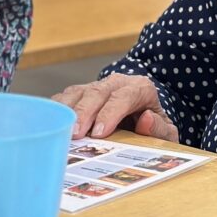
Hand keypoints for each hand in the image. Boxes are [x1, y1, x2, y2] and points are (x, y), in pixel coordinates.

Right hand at [53, 73, 178, 142]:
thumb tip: (145, 120)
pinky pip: (65, 96)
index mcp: (140, 88)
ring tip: (60, 130)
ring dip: (68, 110)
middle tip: (75, 135)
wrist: (142, 111)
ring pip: (78, 91)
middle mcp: (117, 82)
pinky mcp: (81, 92)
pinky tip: (51, 122)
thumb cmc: (153, 124)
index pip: (124, 96)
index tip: (99, 132)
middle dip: (85, 113)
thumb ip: (160, 128)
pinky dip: (57, 108)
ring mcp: (96, 85)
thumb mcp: (165, 131)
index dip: (111, 112)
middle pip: (98, 92)